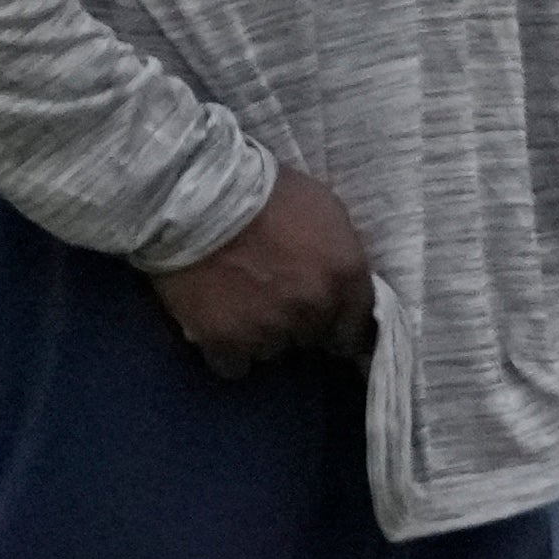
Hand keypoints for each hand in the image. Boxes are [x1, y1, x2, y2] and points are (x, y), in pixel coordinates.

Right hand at [149, 165, 375, 376]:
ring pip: (274, 350)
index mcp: (345, 275)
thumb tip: (341, 281)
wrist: (200, 199)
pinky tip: (220, 327)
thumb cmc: (267, 192)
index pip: (357, 326)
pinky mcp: (225, 343)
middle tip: (276, 300)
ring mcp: (270, 329)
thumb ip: (340, 254)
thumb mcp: (326, 210)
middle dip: (301, 323)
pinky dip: (228, 351)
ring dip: (263, 335)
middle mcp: (314, 309)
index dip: (343, 327)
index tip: (332, 327)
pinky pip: (235, 365)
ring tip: (242, 306)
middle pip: (314, 337)